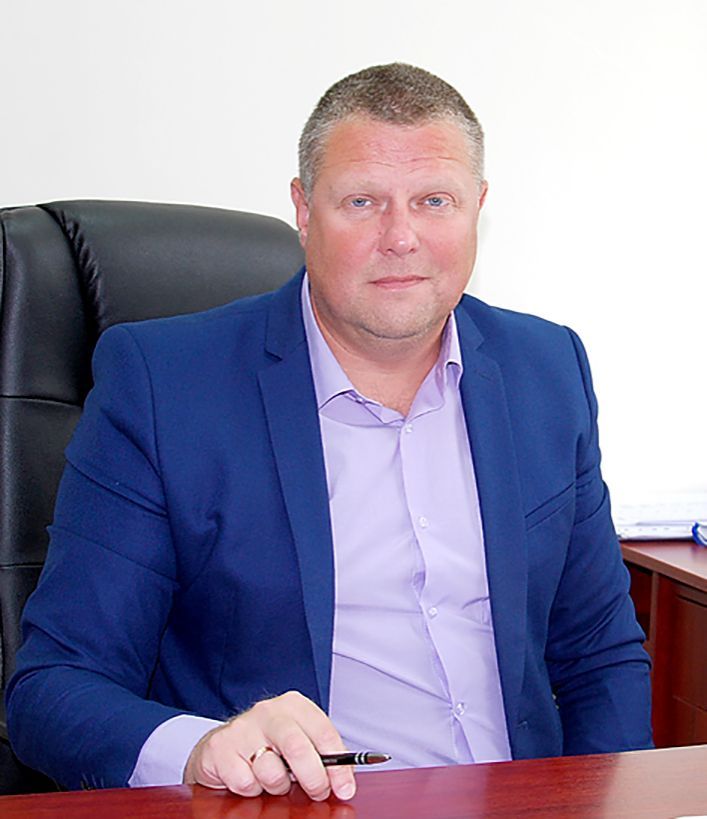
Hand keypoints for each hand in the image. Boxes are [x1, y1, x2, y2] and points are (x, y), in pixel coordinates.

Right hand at [183, 691, 355, 801]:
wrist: (222, 746)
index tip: (345, 788)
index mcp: (293, 705)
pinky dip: (252, 789)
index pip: (324, 732)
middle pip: (298, 748)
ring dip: (277, 785)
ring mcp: (243, 728)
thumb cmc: (267, 744)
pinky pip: (246, 782)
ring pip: (271, 771)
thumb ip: (320, 754)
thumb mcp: (297, 740)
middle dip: (313, 778)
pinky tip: (250, 777)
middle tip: (317, 792)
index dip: (338, 765)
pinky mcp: (221, 748)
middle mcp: (268, 711)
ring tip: (273, 778)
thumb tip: (343, 783)